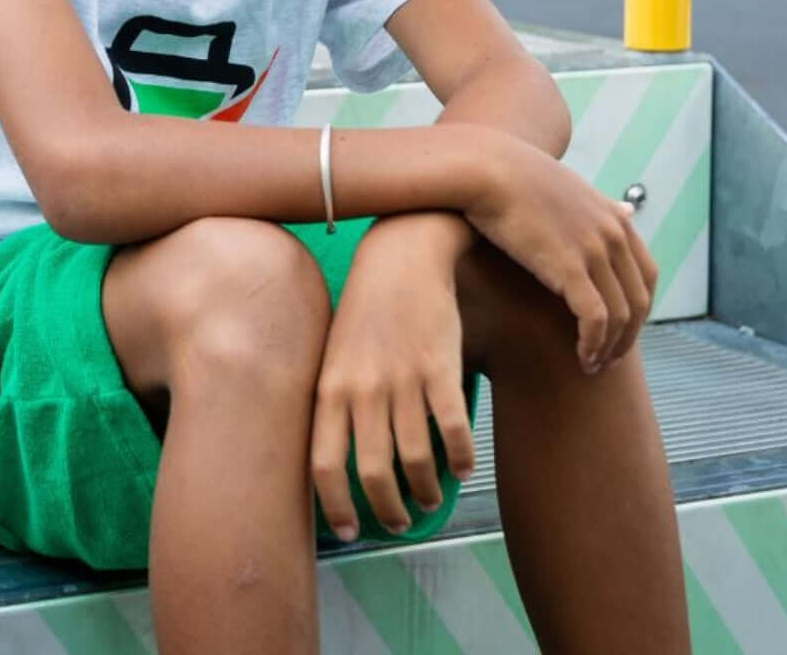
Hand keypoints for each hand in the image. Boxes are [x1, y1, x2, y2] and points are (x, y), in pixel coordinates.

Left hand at [310, 217, 474, 542]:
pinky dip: (460, 459)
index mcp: (330, 387)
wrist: (402, 254)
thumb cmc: (366, 306)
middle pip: (374, 474)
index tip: (351, 530)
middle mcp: (363, 388)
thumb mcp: (334, 351)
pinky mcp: (440, 367)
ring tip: (432, 497)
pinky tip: (463, 466)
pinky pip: (453, 431)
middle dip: (388, 510)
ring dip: (427, 491)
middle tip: (401, 522)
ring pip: (416, 460)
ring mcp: (402, 379)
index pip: (323, 465)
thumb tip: (338, 457)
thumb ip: (334, 399)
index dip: (337, 507)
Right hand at [462, 129, 657, 372]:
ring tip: (593, 365)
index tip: (620, 330)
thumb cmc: (517, 180)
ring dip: (610, 348)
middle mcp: (612, 234)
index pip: (646, 276)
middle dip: (628, 336)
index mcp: (615, 219)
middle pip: (639, 301)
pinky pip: (595, 319)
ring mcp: (593, 250)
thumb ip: (602, 207)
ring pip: (620, 316)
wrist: (487, 169)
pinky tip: (581, 358)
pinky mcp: (569, 267)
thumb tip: (628, 210)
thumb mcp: (571, 188)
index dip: (638, 310)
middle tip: (609, 358)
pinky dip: (593, 344)